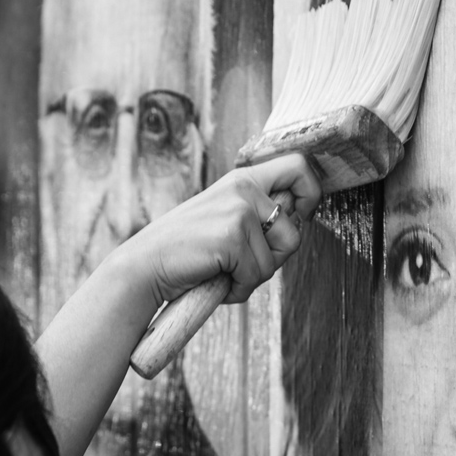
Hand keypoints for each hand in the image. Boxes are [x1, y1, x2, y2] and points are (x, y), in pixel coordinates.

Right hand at [140, 153, 321, 308]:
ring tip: (222, 270)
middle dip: (278, 255)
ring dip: (252, 276)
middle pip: (295, 229)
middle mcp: (244, 189)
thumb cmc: (187, 250)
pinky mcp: (232, 237)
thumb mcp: (225, 218)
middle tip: (248, 262)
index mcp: (243, 179)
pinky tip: (214, 279)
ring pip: (276, 259)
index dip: (311, 194)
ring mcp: (239, 212)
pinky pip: (256, 276)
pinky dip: (238, 289)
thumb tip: (299, 219)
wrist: (145, 266)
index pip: (299, 166)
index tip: (300, 216)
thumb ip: (257, 214)